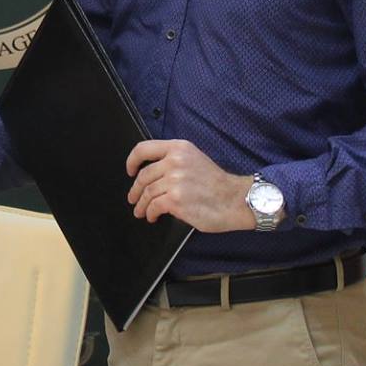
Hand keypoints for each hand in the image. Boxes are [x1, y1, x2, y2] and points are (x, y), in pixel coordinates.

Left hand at [126, 138, 256, 230]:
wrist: (235, 199)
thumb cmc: (218, 184)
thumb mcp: (195, 160)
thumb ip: (174, 162)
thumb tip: (153, 176)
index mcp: (179, 148)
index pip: (144, 148)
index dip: (132, 161)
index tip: (130, 170)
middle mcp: (175, 161)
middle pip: (143, 175)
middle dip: (135, 190)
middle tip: (133, 198)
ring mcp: (175, 180)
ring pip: (146, 193)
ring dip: (141, 204)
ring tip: (141, 211)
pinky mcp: (175, 200)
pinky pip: (153, 206)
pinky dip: (150, 213)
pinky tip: (153, 216)